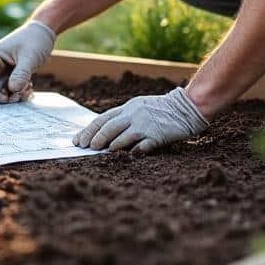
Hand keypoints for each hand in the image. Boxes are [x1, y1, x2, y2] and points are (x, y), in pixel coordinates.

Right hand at [0, 20, 55, 102]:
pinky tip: (28, 86)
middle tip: (18, 96)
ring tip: (27, 89)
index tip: (4, 99)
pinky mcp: (8, 75)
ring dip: (13, 95)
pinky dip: (18, 92)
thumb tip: (13, 90)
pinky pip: (9, 89)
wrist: (43, 33)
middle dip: (3, 96)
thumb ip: (21, 74)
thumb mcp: (30, 58)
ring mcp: (0, 70)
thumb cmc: (34, 40)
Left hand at [73, 86, 209, 152]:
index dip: (88, 130)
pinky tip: (126, 157)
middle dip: (95, 138)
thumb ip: (125, 119)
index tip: (78, 140)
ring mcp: (145, 125)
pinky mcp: (157, 135)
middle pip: (108, 127)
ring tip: (101, 152)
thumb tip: (106, 136)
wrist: (186, 107)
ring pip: (121, 136)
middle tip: (87, 147)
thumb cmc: (162, 110)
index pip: (102, 119)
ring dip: (110, 145)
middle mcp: (133, 115)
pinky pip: (141, 146)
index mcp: (127, 108)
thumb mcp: (139, 108)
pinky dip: (133, 152)